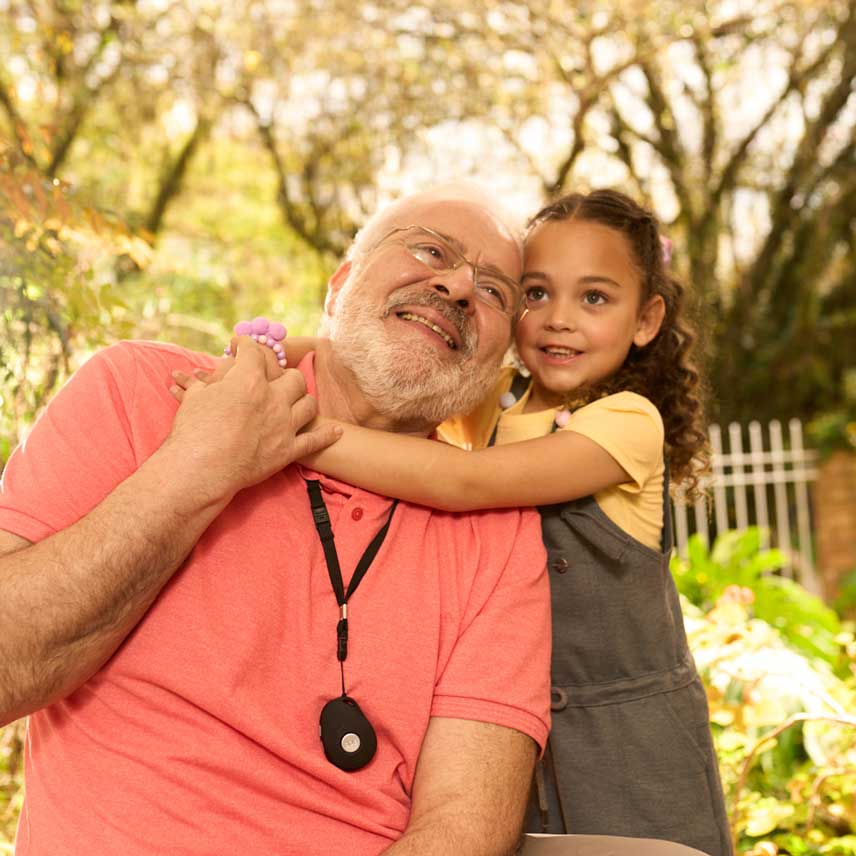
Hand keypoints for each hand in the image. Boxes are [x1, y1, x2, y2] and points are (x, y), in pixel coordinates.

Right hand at [163, 338, 340, 499]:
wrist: (201, 469)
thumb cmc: (193, 432)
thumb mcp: (195, 398)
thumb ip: (205, 384)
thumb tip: (200, 378)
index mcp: (249, 381)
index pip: (255, 353)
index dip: (248, 346)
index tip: (243, 346)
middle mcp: (273, 399)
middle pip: (294, 378)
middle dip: (285, 375)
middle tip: (276, 378)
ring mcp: (284, 425)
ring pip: (309, 404)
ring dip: (304, 400)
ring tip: (298, 401)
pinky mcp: (288, 450)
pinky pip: (316, 440)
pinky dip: (327, 435)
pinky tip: (336, 431)